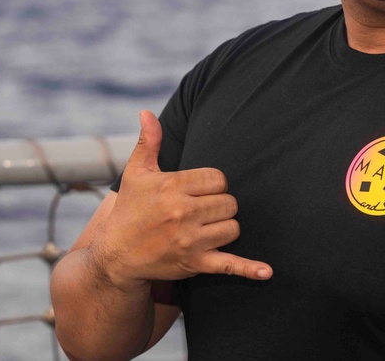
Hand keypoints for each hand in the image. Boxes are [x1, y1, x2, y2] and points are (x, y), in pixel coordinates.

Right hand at [92, 110, 272, 289]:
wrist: (116, 254)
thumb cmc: (130, 209)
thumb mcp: (136, 173)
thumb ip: (148, 142)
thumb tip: (146, 112)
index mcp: (173, 186)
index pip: (218, 179)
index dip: (213, 185)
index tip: (199, 192)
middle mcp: (183, 212)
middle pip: (229, 203)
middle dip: (219, 206)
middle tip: (201, 211)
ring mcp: (190, 240)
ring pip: (233, 228)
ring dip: (225, 227)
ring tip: (206, 228)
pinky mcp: (194, 263)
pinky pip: (229, 266)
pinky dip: (250, 269)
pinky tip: (268, 273)